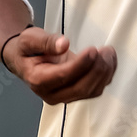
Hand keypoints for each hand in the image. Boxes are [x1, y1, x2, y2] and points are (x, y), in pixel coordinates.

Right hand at [3, 28, 117, 104]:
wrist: (26, 60)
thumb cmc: (27, 50)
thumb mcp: (29, 39)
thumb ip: (46, 42)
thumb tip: (63, 44)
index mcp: (38, 80)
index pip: (64, 76)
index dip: (81, 64)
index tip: (92, 50)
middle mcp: (52, 94)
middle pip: (81, 88)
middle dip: (97, 69)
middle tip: (104, 50)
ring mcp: (66, 96)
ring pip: (92, 91)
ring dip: (105, 72)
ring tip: (108, 51)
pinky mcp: (77, 94)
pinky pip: (97, 89)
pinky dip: (107, 75)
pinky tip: (109, 58)